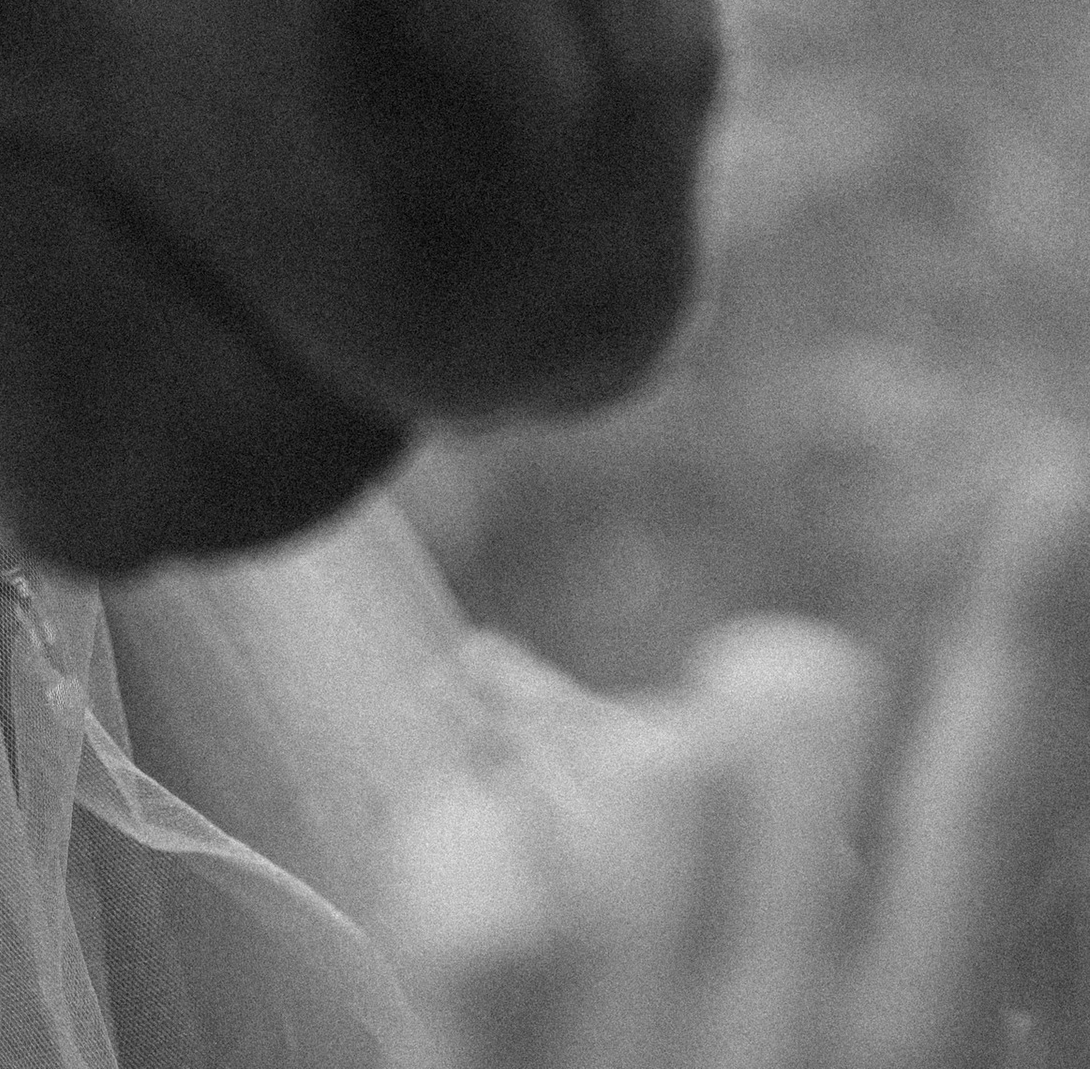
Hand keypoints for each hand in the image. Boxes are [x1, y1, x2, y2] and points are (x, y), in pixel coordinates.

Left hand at [388, 453, 1089, 1068]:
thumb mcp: (886, 1068)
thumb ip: (910, 958)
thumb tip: (884, 796)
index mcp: (928, 1049)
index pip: (1001, 808)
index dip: (1031, 639)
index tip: (1055, 481)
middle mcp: (808, 1042)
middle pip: (792, 704)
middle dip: (762, 700)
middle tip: (739, 789)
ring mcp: (641, 1050)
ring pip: (635, 749)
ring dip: (619, 784)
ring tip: (624, 901)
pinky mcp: (489, 1068)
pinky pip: (469, 852)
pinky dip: (462, 856)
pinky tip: (484, 927)